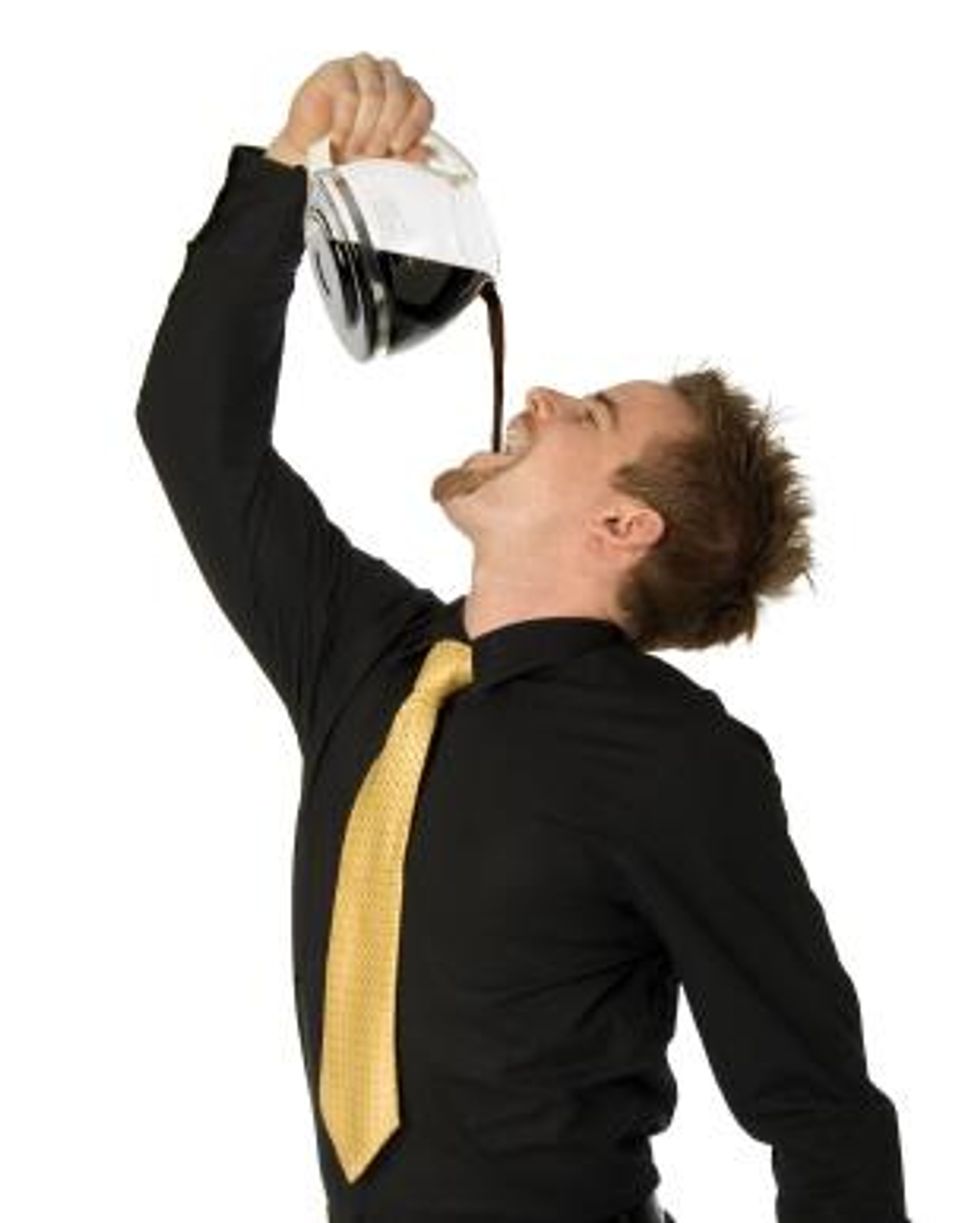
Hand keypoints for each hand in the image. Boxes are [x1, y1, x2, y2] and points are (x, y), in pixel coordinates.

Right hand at [271, 51, 435, 165]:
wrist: (312, 149)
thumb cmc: (351, 150)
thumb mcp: (382, 159)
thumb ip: (404, 155)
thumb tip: (424, 153)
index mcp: (408, 97)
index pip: (423, 104)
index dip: (413, 127)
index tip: (398, 147)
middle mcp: (389, 78)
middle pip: (399, 96)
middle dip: (384, 131)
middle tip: (372, 153)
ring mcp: (364, 70)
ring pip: (374, 94)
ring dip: (363, 129)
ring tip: (353, 149)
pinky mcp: (338, 70)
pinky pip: (349, 94)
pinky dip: (345, 123)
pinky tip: (338, 139)